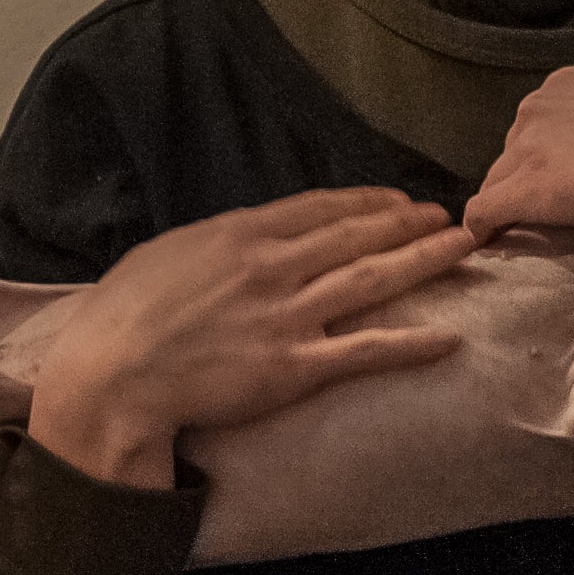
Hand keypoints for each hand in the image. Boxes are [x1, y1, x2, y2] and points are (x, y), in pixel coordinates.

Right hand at [29, 189, 477, 488]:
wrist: (113, 373)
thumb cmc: (124, 316)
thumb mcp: (166, 255)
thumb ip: (213, 245)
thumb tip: (236, 242)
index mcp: (241, 234)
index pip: (319, 208)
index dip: (365, 202)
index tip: (396, 200)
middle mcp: (273, 265)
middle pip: (357, 234)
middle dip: (409, 222)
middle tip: (447, 215)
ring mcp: (288, 315)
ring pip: (372, 279)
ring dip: (423, 260)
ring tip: (460, 247)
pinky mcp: (295, 366)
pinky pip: (365, 351)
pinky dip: (411, 343)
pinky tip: (448, 336)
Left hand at [464, 64, 573, 238]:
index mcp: (570, 85)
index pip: (540, 127)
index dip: (550, 160)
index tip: (568, 184)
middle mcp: (538, 107)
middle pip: (514, 154)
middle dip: (529, 180)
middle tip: (562, 214)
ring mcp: (526, 147)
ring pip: (500, 184)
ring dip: (514, 205)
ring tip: (535, 233)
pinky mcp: (526, 189)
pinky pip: (483, 213)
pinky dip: (481, 233)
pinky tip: (488, 249)